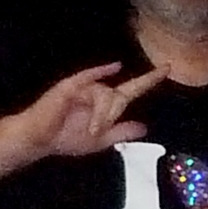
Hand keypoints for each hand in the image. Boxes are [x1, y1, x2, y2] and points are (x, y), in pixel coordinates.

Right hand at [19, 61, 161, 161]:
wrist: (40, 140)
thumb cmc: (66, 139)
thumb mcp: (101, 141)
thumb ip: (122, 132)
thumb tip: (145, 127)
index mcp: (107, 106)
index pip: (133, 89)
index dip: (150, 80)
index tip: (167, 67)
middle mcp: (98, 93)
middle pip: (120, 97)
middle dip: (110, 117)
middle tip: (95, 132)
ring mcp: (84, 88)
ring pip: (106, 94)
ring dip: (100, 115)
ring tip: (90, 128)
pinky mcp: (70, 86)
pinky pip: (90, 79)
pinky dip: (101, 74)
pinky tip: (114, 68)